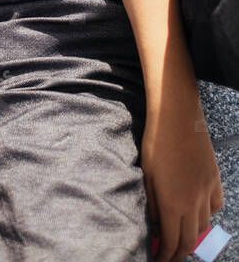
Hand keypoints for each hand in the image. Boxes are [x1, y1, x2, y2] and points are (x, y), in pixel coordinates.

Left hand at [142, 98, 223, 261]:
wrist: (177, 116)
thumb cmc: (155, 142)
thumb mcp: (147, 175)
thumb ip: (152, 203)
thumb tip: (156, 225)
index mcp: (172, 203)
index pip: (173, 242)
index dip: (166, 257)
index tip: (159, 261)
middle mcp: (193, 203)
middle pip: (191, 240)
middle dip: (179, 253)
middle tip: (169, 257)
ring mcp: (207, 191)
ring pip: (204, 225)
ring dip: (193, 235)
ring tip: (182, 236)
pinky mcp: (215, 179)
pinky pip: (215, 206)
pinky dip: (207, 216)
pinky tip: (198, 213)